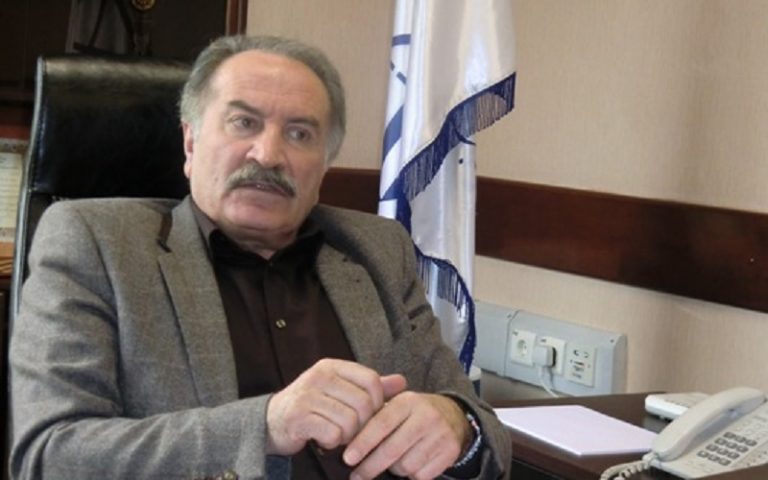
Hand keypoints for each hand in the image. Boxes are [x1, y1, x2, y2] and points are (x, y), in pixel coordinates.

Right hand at [265, 358, 406, 454]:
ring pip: (350, 421)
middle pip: (364, 404)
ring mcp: (308, 396)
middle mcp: (320, 376)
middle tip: (352, 430)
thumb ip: (370, 386)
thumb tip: (402, 382)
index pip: (372, 380)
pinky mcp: (299, 417)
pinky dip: (333, 443)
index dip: (378, 402)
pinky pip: (333, 435)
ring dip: (348, 436)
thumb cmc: (312, 405)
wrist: (271, 421)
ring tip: (337, 434)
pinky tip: (324, 439)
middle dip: (363, 424)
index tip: (370, 414)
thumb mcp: (340, 389)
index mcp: (333, 366)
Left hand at [343, 392, 471, 479]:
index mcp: (408, 401)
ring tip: (394, 460)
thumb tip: (343, 436)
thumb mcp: (397, 406)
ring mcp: (440, 434)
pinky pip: (421, 475)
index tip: (348, 458)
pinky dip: (413, 474)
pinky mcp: (450, 451)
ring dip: (394, 469)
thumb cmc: (414, 414)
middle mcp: (426, 416)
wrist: (453, 416)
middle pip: (392, 449)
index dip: (363, 443)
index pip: (381, 424)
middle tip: (356, 475)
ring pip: (405, 465)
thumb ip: (374, 416)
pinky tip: (413, 462)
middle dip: (370, 466)